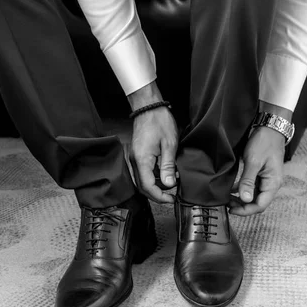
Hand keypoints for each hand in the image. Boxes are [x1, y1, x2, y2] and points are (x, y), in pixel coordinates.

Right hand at [127, 82, 178, 203]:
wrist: (148, 107)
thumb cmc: (159, 122)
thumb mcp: (169, 145)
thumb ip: (168, 166)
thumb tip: (169, 185)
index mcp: (142, 160)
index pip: (148, 187)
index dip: (160, 196)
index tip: (171, 199)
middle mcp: (134, 161)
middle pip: (143, 187)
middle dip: (157, 194)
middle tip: (171, 196)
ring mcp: (134, 158)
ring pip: (142, 181)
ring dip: (155, 186)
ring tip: (171, 184)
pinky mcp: (137, 155)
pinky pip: (143, 172)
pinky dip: (153, 178)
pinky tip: (165, 174)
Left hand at [228, 126, 284, 215]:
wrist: (270, 128)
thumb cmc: (264, 142)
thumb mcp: (253, 162)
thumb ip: (248, 181)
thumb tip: (245, 199)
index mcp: (273, 183)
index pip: (260, 205)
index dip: (246, 210)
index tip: (232, 209)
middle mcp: (272, 184)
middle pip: (257, 202)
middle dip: (242, 206)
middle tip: (227, 204)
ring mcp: (267, 179)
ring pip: (254, 196)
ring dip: (241, 199)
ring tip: (227, 198)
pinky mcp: (262, 174)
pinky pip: (252, 187)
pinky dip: (242, 190)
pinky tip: (231, 189)